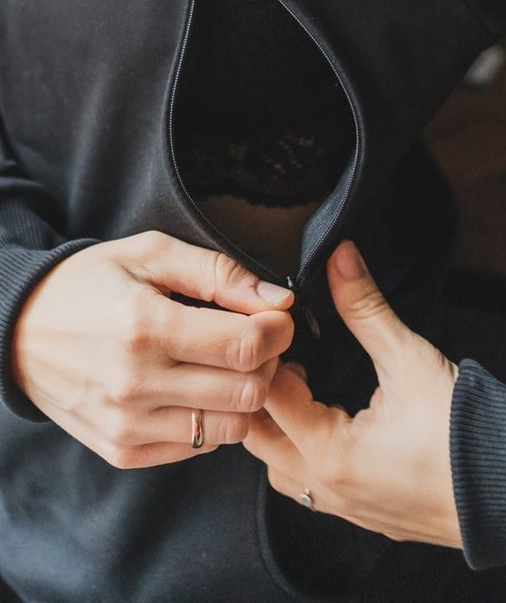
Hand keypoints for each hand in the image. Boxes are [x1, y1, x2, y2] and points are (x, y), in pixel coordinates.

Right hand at [12, 231, 293, 468]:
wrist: (19, 331)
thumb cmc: (89, 283)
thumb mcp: (150, 254)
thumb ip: (219, 272)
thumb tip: (280, 301)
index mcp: (144, 326)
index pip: (245, 347)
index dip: (278, 331)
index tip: (277, 317)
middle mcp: (136, 384)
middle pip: (247, 392)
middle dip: (267, 362)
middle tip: (254, 339)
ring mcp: (127, 425)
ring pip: (230, 428)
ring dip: (244, 395)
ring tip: (228, 365)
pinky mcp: (122, 450)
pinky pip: (198, 447)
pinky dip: (212, 419)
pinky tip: (197, 388)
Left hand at [244, 240, 461, 547]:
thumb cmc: (464, 433)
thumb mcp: (409, 360)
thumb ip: (365, 308)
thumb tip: (339, 258)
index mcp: (329, 454)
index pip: (265, 396)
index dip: (265, 355)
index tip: (277, 328)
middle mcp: (325, 488)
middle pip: (257, 438)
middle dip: (260, 392)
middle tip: (284, 354)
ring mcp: (341, 506)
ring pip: (278, 467)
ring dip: (277, 426)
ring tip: (303, 384)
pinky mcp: (360, 511)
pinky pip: (306, 484)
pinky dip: (300, 450)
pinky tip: (323, 419)